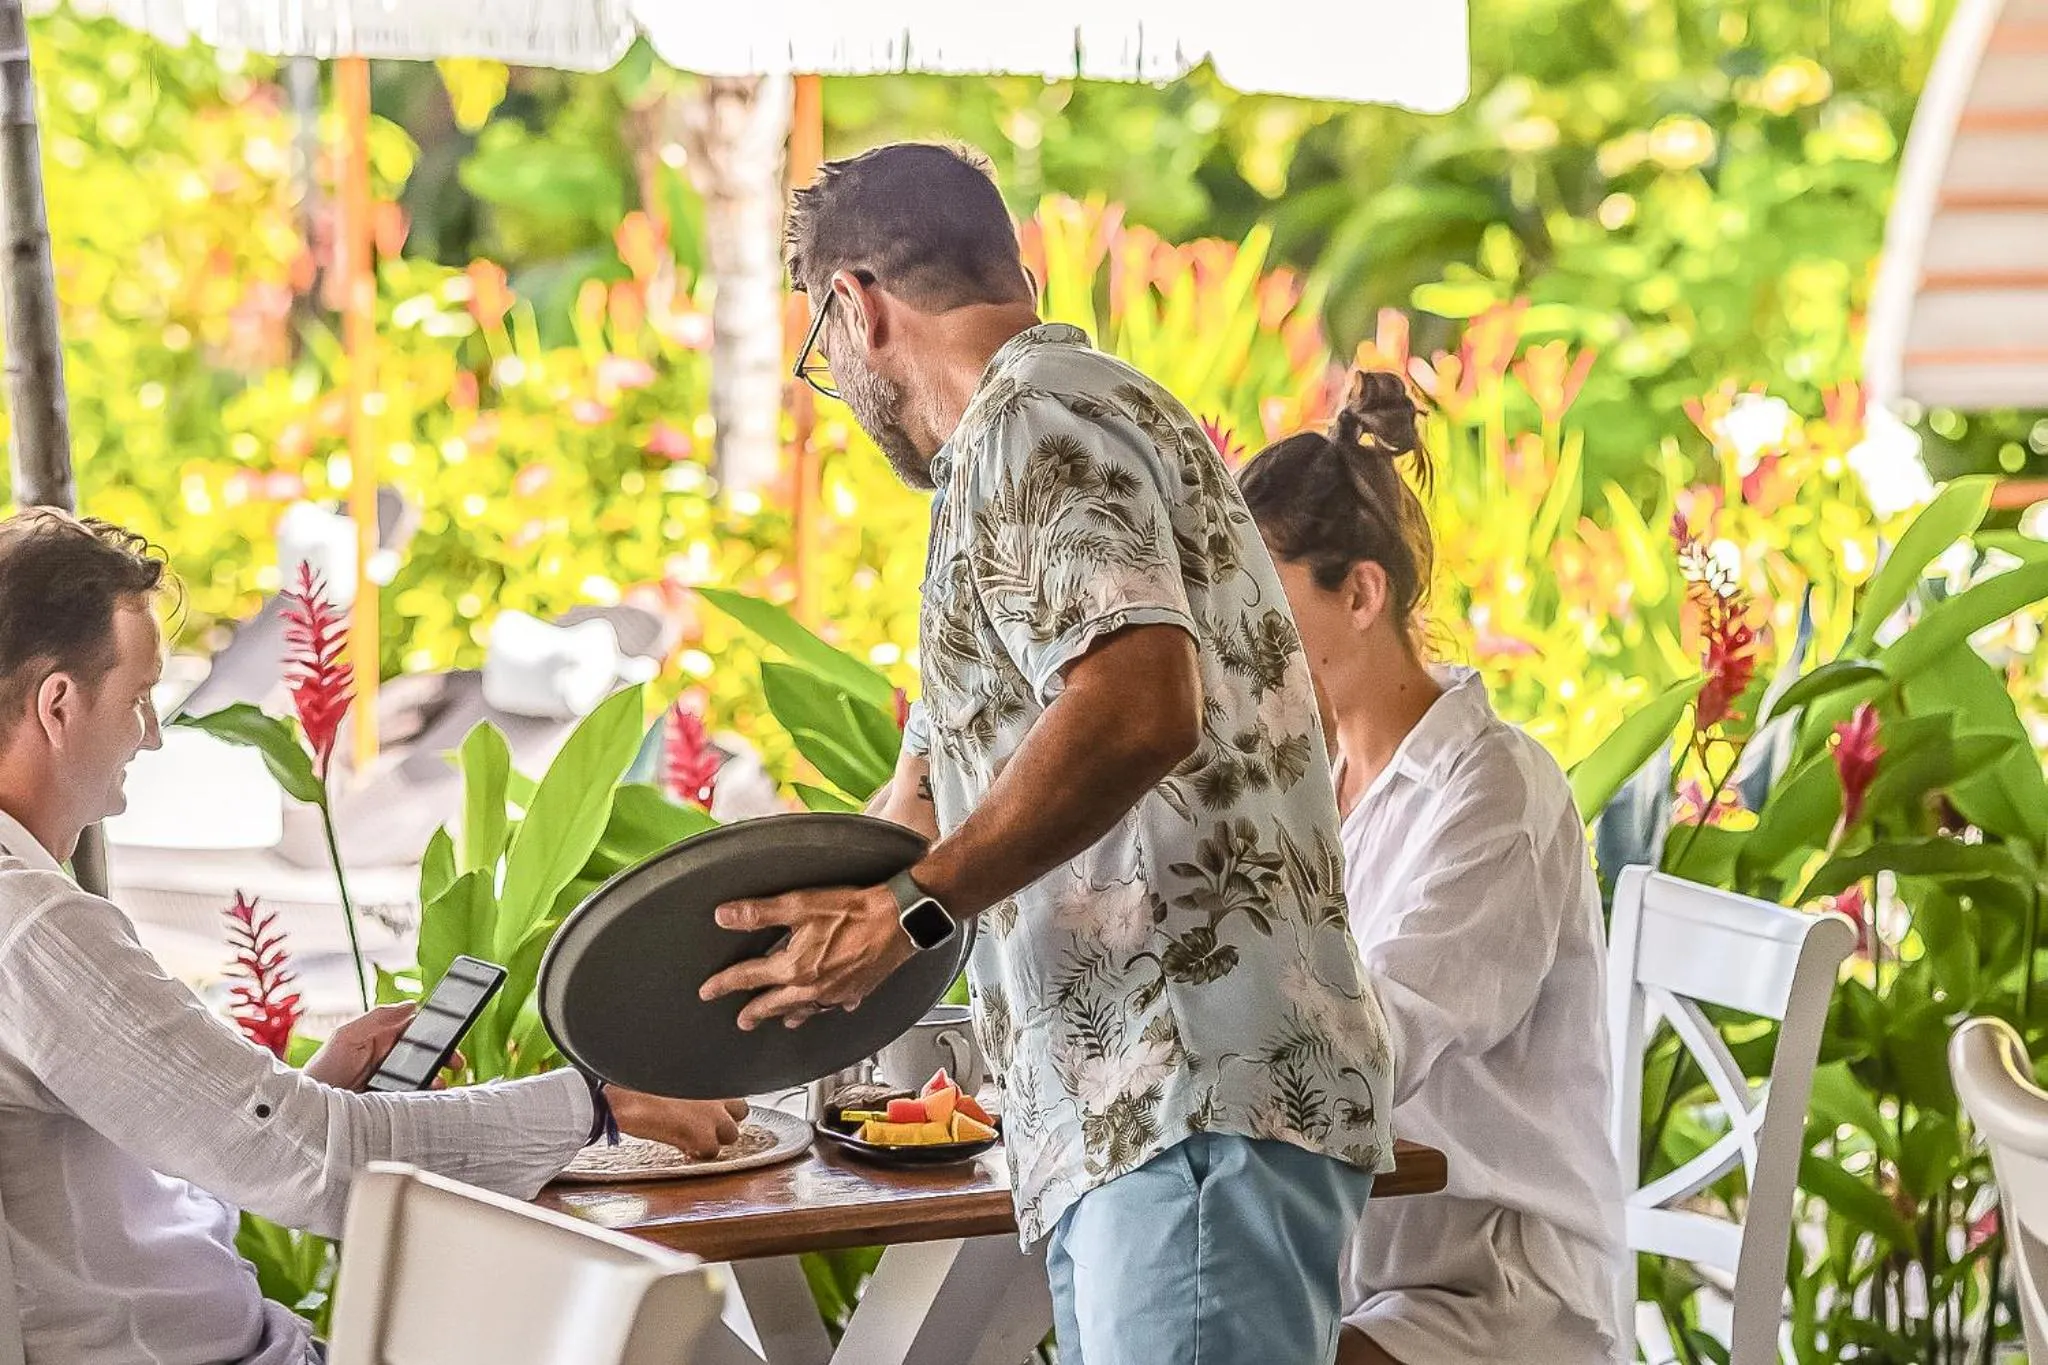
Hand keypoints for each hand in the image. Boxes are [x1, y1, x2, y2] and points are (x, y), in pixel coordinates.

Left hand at [303, 1003, 466, 1090]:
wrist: (310, 1110)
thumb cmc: (323, 1070)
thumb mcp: (346, 1037)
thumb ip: (377, 1018)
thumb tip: (412, 1004)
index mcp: (381, 1036)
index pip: (416, 1025)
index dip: (436, 1027)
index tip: (453, 1029)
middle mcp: (390, 1056)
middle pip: (427, 1051)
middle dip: (445, 1055)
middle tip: (456, 1062)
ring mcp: (392, 1079)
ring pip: (425, 1074)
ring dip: (437, 1077)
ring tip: (440, 1083)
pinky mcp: (392, 1099)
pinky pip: (416, 1095)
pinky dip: (426, 1096)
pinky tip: (430, 1097)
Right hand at [607, 1090, 749, 1158]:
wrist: (627, 1100)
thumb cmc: (639, 1084)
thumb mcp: (670, 1076)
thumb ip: (687, 1084)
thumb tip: (684, 1094)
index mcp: (710, 1075)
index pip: (733, 1090)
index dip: (721, 1103)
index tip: (707, 1110)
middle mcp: (718, 1094)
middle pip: (740, 1111)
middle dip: (725, 1120)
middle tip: (704, 1126)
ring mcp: (714, 1116)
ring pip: (732, 1134)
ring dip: (715, 1138)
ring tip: (693, 1139)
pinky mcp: (704, 1136)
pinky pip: (712, 1151)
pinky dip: (699, 1152)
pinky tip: (684, 1148)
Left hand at [698, 883, 914, 1030]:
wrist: (900, 920)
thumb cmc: (855, 911)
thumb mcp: (800, 904)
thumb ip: (760, 912)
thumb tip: (725, 916)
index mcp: (795, 968)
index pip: (749, 978)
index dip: (724, 983)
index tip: (707, 991)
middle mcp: (813, 987)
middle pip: (776, 1004)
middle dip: (756, 1013)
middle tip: (742, 1021)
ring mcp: (837, 992)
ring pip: (806, 1010)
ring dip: (789, 1015)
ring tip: (783, 1020)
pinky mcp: (858, 989)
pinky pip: (837, 1005)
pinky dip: (829, 1007)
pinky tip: (832, 1005)